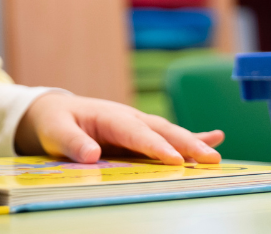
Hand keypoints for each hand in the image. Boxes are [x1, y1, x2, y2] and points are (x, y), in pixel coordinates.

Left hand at [15, 93, 223, 164]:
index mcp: (109, 117)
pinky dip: (192, 136)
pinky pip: (167, 135)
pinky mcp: (140, 134)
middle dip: (186, 144)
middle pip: (160, 131)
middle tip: (210, 159)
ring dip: (193, 143)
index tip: (175, 159)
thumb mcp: (56, 131)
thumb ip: (72, 142)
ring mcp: (137, 124)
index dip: (155, 146)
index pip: (135, 133)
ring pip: (169, 132)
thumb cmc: (55, 121)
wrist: (54, 111)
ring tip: (216, 155)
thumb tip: (92, 154)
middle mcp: (128, 118)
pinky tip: (216, 138)